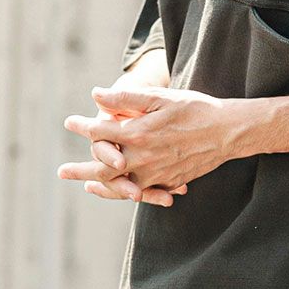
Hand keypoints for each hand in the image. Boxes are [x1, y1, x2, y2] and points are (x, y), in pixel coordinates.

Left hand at [65, 84, 242, 195]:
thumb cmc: (194, 109)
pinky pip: (142, 192)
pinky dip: (126, 192)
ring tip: (86, 184)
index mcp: (138, 134)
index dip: (82, 126)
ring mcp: (156, 175)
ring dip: (101, 186)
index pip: (100, 132)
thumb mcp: (160, 98)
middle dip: (80, 170)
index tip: (70, 122)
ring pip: (120, 186)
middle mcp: (143, 159)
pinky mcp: (168, 182)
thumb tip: (96, 95)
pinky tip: (118, 189)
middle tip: (61, 172)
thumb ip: (126, 98)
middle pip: (103, 169)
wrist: (227, 132)